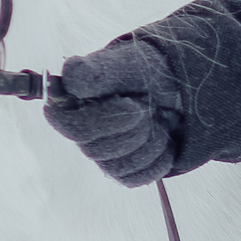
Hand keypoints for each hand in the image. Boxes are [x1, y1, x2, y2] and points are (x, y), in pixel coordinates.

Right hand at [44, 37, 181, 186]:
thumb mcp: (120, 62)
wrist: (171, 87)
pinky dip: (159, 158)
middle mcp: (82, 136)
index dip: (101, 120)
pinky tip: (163, 139)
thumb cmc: (139, 71)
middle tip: (149, 107)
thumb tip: (69, 76)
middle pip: (98, 150)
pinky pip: (138, 178)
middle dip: (134, 127)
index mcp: (71, 107)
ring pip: (120, 167)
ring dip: (150, 141)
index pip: (69, 127)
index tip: (129, 102)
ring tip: (158, 120)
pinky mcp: (125, 172)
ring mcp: (103, 157)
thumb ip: (92, 70)